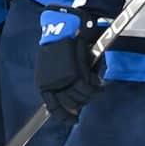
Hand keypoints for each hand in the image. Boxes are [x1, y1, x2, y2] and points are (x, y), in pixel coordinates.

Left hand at [35, 6, 105, 124]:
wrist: (65, 24)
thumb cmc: (63, 42)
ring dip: (91, 95)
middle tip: (90, 96)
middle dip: (82, 103)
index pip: (52, 107)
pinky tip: (100, 85)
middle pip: (71, 104)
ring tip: (97, 89)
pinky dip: (97, 88)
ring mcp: (63, 79)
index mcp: (44, 82)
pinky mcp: (75, 72)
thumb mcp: (57, 64)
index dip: (64, 116)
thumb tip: (76, 94)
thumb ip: (64, 80)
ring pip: (81, 97)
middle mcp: (51, 84)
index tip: (73, 120)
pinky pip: (89, 88)